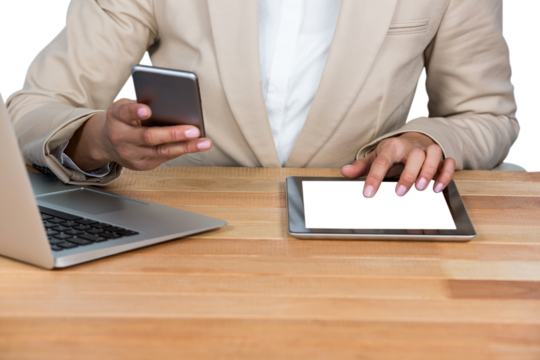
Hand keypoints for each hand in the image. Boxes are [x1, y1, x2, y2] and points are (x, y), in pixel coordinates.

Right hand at [65, 99, 211, 171]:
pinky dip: (181, 150)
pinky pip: (164, 158)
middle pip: (149, 137)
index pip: (124, 113)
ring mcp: (130, 155)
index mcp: (115, 118)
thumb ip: (141, 106)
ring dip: (186, 147)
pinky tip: (196, 146)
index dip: (135, 111)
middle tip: (194, 130)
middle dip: (173, 134)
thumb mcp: (124, 107)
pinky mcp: (141, 165)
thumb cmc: (122, 119)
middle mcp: (121, 138)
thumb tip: (173, 106)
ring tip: (204, 142)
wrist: (105, 143)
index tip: (147, 109)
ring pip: (161, 152)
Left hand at [341, 132, 455, 199]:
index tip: (368, 195)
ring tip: (422, 190)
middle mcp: (411, 148)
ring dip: (430, 173)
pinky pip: (448, 162)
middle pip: (413, 157)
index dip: (374, 179)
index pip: (382, 163)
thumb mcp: (376, 157)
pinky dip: (446, 174)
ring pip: (433, 156)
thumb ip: (362, 166)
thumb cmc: (394, 152)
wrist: (414, 139)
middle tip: (400, 194)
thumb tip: (344, 171)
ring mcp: (428, 151)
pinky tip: (438, 188)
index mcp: (392, 148)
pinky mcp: (441, 158)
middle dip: (408, 175)